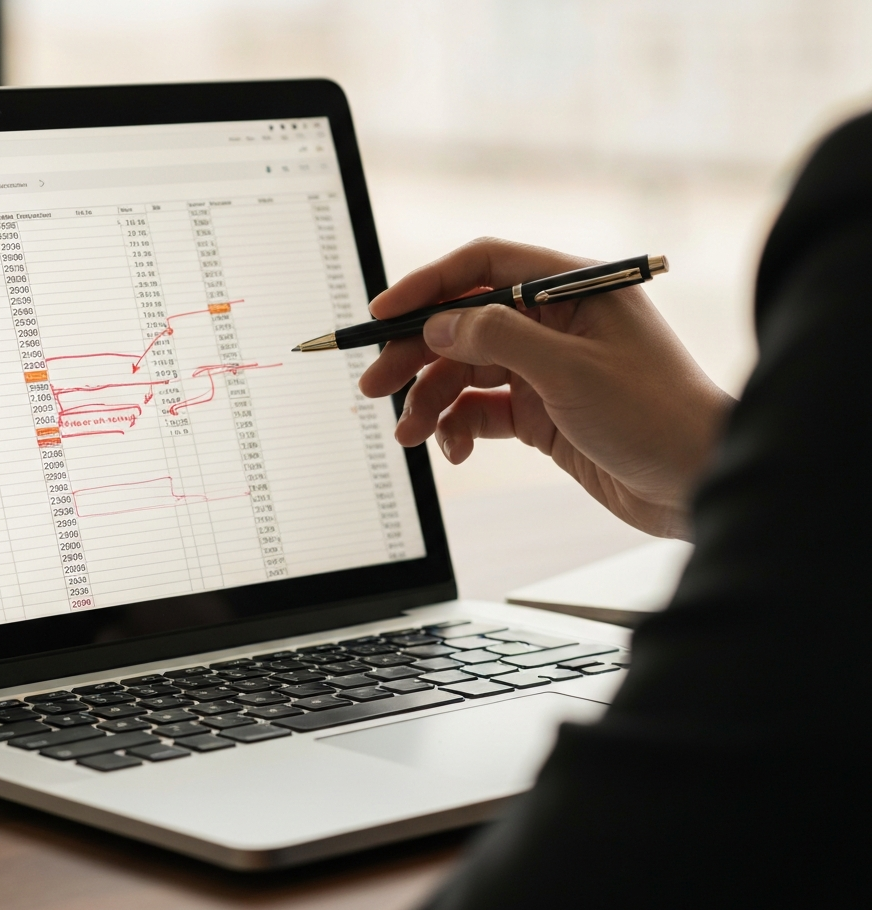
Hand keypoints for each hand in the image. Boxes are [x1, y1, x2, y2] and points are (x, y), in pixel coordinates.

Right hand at [358, 238, 734, 538]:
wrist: (696, 482)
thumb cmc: (656, 415)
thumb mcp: (571, 371)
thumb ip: (499, 337)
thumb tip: (438, 323)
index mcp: (570, 290)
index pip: (484, 267)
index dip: (427, 285)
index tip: (381, 313)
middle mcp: (553, 323)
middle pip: (463, 323)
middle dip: (415, 354)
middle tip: (373, 384)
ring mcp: (545, 369)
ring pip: (466, 373)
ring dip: (431, 400)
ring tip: (408, 435)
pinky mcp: (541, 413)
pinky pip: (482, 412)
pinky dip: (459, 428)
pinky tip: (453, 451)